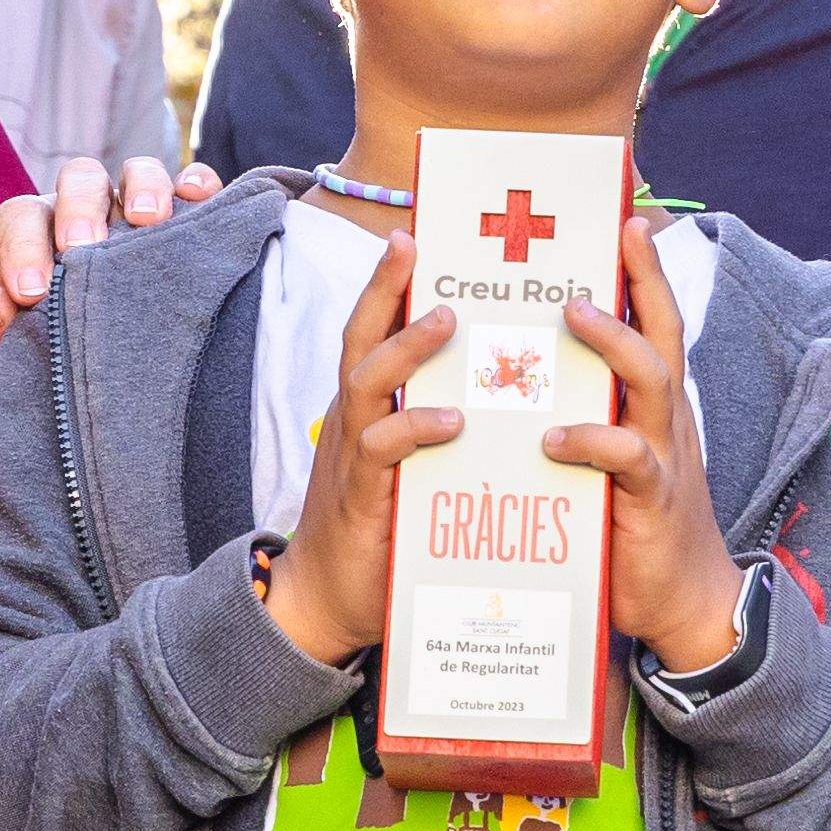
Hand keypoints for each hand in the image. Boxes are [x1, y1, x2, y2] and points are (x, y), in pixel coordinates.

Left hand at [0, 153, 215, 362]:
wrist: (90, 385)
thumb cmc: (39, 353)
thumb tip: (2, 307)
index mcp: (34, 233)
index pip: (21, 217)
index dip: (21, 248)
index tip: (29, 293)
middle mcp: (85, 212)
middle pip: (80, 179)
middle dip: (79, 209)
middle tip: (80, 248)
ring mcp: (136, 212)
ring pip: (139, 172)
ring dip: (144, 188)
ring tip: (148, 220)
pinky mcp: (187, 219)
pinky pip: (194, 184)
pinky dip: (197, 185)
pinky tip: (196, 201)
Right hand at [263, 239, 455, 666]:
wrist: (333, 599)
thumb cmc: (387, 522)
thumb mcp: (416, 460)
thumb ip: (441, 415)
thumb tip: (497, 379)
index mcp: (371, 403)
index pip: (377, 326)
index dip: (391, 280)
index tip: (417, 231)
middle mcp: (355, 416)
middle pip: (361, 334)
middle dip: (383, 285)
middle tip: (412, 242)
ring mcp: (352, 452)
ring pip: (365, 380)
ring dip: (404, 347)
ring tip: (445, 319)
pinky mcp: (360, 494)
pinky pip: (380, 449)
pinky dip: (413, 428)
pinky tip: (451, 420)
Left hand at [551, 214, 747, 676]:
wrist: (682, 603)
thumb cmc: (630, 524)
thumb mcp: (607, 455)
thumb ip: (584, 409)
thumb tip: (526, 366)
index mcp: (651, 402)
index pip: (653, 320)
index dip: (645, 271)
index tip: (627, 217)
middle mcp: (665, 417)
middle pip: (664, 330)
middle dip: (645, 279)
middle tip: (620, 235)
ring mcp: (664, 454)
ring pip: (652, 380)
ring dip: (615, 342)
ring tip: (574, 312)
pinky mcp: (652, 500)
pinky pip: (628, 458)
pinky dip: (593, 441)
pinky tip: (554, 439)